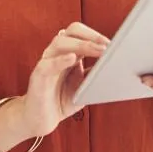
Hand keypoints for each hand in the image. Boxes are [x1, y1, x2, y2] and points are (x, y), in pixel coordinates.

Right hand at [18, 22, 109, 137]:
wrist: (42, 119)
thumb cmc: (62, 99)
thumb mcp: (85, 85)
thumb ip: (95, 73)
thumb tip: (114, 64)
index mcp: (69, 52)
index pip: (81, 33)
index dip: (96, 35)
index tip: (112, 44)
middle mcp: (57, 53)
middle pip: (71, 32)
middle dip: (90, 36)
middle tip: (106, 46)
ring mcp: (46, 62)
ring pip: (60, 43)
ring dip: (81, 45)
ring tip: (97, 51)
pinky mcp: (38, 76)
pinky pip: (47, 64)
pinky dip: (60, 60)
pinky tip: (72, 58)